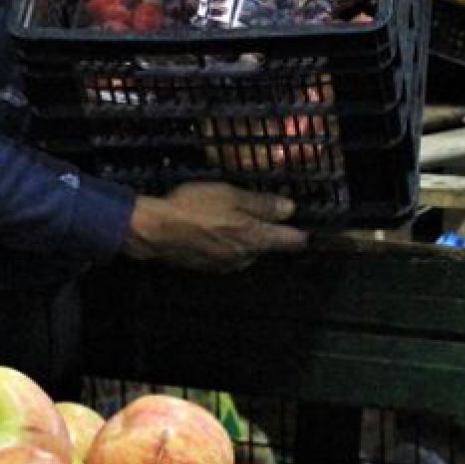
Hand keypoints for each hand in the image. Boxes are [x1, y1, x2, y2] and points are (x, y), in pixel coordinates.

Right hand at [122, 181, 307, 271]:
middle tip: (254, 211)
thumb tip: (290, 209)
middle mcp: (246, 257)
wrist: (156, 230)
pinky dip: (225, 243)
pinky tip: (211, 229)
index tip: (307, 229)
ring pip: (246, 250)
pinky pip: (227, 254)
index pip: (291, 241)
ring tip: (228, 218)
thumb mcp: (231, 195)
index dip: (302, 234)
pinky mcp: (208, 267)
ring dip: (243, 237)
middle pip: (267, 246)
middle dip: (266, 231)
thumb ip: (262, 204)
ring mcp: (226, 265)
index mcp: (256, 239)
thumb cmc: (195, 207)